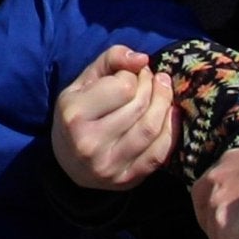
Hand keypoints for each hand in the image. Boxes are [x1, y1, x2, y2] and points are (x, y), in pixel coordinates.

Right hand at [51, 45, 173, 189]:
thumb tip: (143, 59)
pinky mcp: (125, 179)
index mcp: (74, 114)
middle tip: (152, 79)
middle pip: (140, 107)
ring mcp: (108, 165)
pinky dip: (171, 130)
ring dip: (165, 104)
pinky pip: (159, 154)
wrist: (68, 164)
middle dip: (152, 86)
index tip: (127, 76)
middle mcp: (88, 143)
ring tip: (163, 90)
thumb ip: (111, 59)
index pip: (123, 87)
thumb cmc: (79, 114)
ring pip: (151, 129)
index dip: (131, 76)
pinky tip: (170, 114)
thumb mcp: (84, 82)